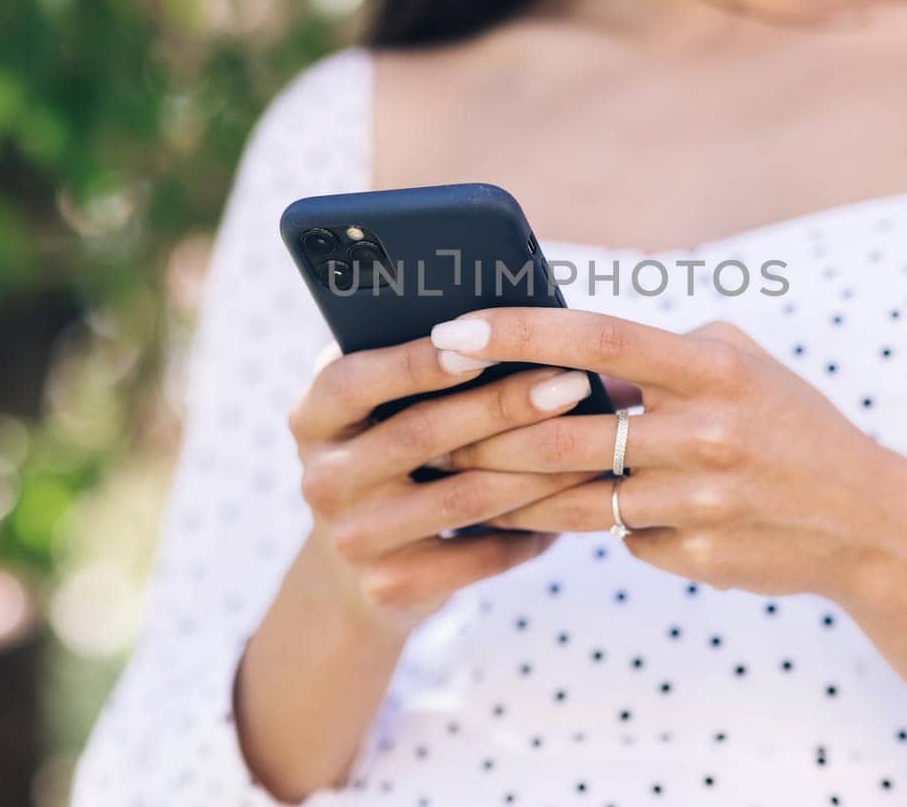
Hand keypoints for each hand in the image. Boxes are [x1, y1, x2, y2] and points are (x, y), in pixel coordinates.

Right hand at [288, 336, 601, 633]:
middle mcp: (322, 478)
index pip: (355, 381)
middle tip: (571, 382)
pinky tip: (577, 502)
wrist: (353, 575)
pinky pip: (480, 554)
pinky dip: (534, 528)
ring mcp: (354, 538)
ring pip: (463, 496)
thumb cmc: (391, 460)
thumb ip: (413, 370)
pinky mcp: (391, 587)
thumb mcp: (376, 413)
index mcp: (312, 418)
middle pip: (421, 435)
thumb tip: (508, 320)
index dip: (418, 362)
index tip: (486, 340)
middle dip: (503, 405)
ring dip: (537, 468)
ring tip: (594, 441)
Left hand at [427, 309, 906, 601]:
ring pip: (573, 498)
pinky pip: (614, 535)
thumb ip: (657, 356)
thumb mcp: (738, 366)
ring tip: (452, 474)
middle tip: (423, 421)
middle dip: (483, 430)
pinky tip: (528, 517)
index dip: (520, 333)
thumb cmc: (787, 424)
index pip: (598, 340)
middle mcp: (705, 432)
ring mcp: (699, 501)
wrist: (865, 521)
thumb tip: (561, 346)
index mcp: (712, 368)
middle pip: (564, 435)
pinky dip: (572, 522)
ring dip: (506, 488)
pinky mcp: (693, 553)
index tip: (455, 329)